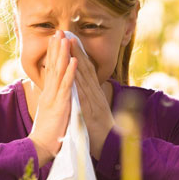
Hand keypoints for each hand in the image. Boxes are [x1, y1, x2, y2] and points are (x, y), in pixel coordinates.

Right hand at [28, 30, 77, 167]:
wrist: (40, 148)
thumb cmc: (47, 134)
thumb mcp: (50, 114)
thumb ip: (52, 102)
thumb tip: (53, 95)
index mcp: (47, 95)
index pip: (50, 70)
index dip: (53, 54)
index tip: (55, 40)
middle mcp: (49, 93)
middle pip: (52, 66)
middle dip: (56, 48)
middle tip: (58, 31)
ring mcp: (54, 98)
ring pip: (59, 72)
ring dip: (62, 54)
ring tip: (65, 38)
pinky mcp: (60, 105)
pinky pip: (66, 86)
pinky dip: (70, 72)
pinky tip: (74, 60)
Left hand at [69, 36, 114, 160]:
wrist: (110, 147)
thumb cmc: (100, 131)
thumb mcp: (95, 111)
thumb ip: (90, 99)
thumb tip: (85, 90)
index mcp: (94, 93)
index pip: (86, 70)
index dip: (78, 54)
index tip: (70, 40)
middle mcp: (95, 93)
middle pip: (84, 67)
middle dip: (76, 49)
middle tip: (67, 33)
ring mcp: (93, 100)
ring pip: (84, 76)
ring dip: (76, 58)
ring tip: (69, 43)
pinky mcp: (90, 110)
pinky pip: (83, 92)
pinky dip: (78, 80)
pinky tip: (73, 68)